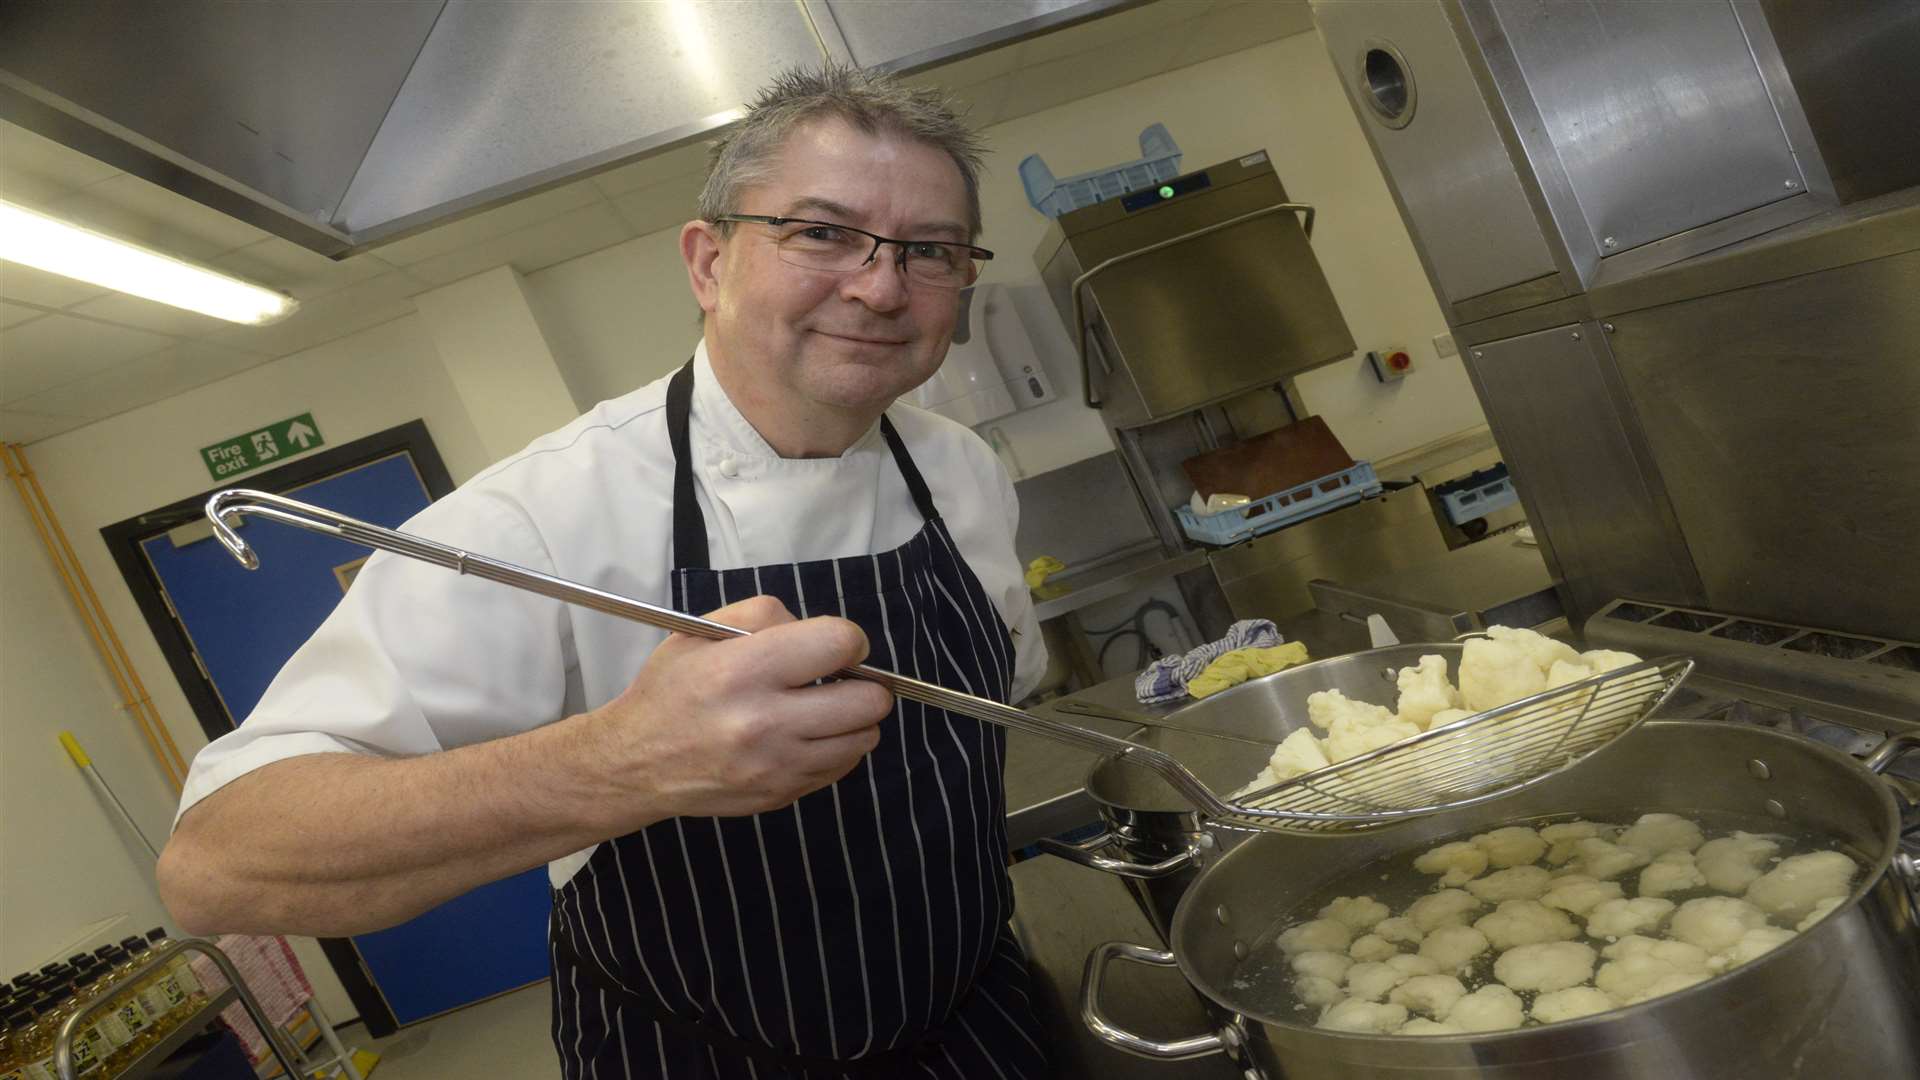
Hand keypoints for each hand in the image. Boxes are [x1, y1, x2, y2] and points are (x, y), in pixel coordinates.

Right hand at [585, 595, 894, 825]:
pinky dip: (836, 747)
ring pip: (864, 737)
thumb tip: (821, 634)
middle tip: (838, 679)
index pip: (839, 644)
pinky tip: (807, 735)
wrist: (635, 763)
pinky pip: (843, 767)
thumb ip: (767, 615)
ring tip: (824, 709)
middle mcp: (764, 722)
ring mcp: (777, 766)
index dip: (849, 639)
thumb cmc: (671, 690)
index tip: (836, 645)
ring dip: (855, 718)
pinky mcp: (782, 794)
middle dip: (863, 682)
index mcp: (743, 671)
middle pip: (868, 700)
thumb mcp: (702, 632)